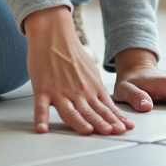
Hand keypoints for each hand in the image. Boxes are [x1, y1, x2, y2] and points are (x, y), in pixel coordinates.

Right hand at [24, 6, 134, 135]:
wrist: (53, 33)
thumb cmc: (71, 52)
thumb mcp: (91, 71)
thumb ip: (97, 90)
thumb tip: (107, 104)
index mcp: (91, 88)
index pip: (106, 108)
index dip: (116, 119)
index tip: (125, 129)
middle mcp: (78, 91)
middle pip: (91, 112)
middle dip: (102, 123)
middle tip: (112, 133)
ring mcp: (59, 91)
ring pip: (70, 111)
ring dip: (79, 122)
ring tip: (87, 132)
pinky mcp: (42, 88)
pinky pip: (40, 107)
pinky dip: (41, 118)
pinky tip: (42, 129)